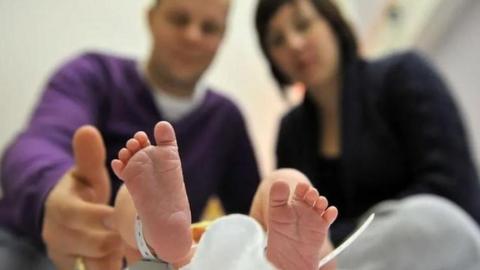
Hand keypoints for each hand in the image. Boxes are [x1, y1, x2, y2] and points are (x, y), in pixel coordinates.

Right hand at [42, 126, 123, 269]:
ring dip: (117, 255)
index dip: (97, 216)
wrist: (65, 218)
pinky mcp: (74, 268)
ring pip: (96, 262)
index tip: (116, 214)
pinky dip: (111, 266)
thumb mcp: (85, 175)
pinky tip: (124, 260)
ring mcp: (65, 254)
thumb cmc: (81, 193)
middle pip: (92, 243)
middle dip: (115, 238)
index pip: (74, 214)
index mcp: (60, 208)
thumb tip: (87, 130)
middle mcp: (57, 234)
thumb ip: (88, 157)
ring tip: (131, 244)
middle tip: (134, 231)